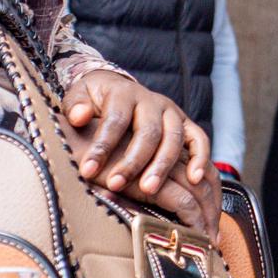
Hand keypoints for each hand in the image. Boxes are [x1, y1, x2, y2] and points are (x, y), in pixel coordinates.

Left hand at [65, 72, 218, 232]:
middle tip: (117, 185)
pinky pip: (199, 139)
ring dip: (162, 165)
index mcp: (124, 94)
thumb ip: (76, 106)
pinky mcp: (186, 123)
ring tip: (149, 190)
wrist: (116, 88)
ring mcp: (172, 112)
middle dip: (133, 161)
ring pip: (174, 138)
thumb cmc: (94, 101)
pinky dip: (200, 158)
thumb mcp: (79, 97)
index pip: (115, 120)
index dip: (102, 146)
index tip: (87, 171)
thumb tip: (79, 116)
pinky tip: (195, 179)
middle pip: (148, 131)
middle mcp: (152, 101)